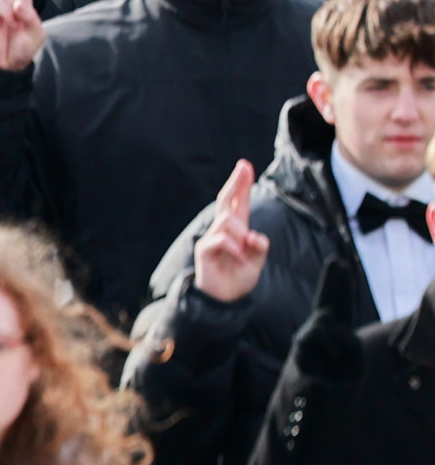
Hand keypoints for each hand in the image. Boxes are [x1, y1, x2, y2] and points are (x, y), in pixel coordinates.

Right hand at [193, 159, 270, 303]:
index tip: (245, 166)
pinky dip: (234, 248)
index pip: (239, 203)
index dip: (242, 185)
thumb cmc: (239, 277)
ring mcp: (212, 237)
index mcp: (238, 230)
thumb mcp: (257, 262)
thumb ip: (259, 247)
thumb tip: (254, 236)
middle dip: (236, 183)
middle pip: (226, 200)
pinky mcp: (204, 249)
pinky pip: (222, 239)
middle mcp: (223, 230)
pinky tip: (239, 259)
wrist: (224, 298)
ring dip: (240, 234)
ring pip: (228, 221)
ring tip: (244, 252)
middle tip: (244, 166)